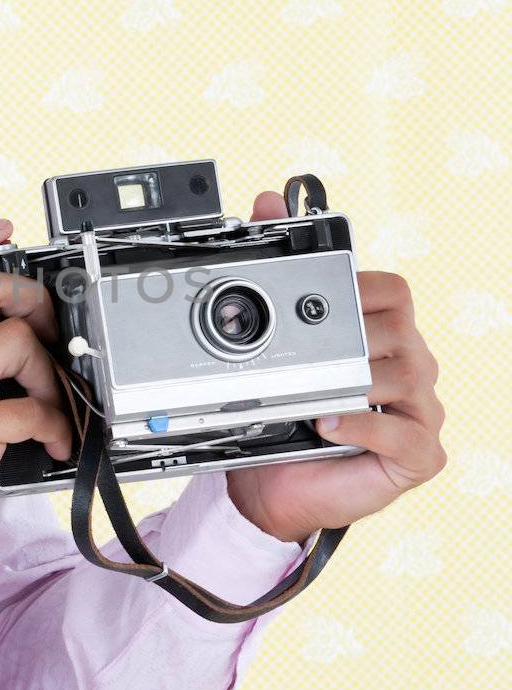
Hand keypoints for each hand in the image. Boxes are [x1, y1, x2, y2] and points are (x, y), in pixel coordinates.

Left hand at [225, 191, 446, 543]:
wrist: (271, 489)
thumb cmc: (281, 416)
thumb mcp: (273, 341)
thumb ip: (275, 268)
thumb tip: (267, 200)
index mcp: (388, 332)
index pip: (391, 291)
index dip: (353, 291)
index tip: (309, 303)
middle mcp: (413, 365)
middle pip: (396, 332)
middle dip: (346, 342)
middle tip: (304, 358)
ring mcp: (422, 411)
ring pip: (402, 378)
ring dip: (352, 385)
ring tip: (313, 395)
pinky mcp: (420, 454)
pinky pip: (403, 434)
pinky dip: (361, 426)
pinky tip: (327, 424)